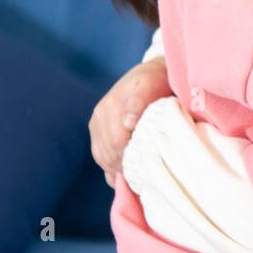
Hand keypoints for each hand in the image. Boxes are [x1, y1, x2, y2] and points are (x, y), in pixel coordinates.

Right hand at [89, 57, 171, 185]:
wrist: (151, 73)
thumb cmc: (155, 81)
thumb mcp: (150, 86)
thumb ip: (138, 103)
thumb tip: (128, 123)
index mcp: (111, 105)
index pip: (116, 141)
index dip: (130, 157)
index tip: (146, 168)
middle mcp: (100, 115)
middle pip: (108, 152)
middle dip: (123, 166)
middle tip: (143, 178)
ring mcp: (97, 123)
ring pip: (102, 156)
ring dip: (116, 169)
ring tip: (134, 178)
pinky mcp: (98, 130)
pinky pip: (100, 155)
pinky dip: (110, 169)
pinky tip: (123, 176)